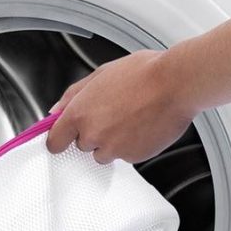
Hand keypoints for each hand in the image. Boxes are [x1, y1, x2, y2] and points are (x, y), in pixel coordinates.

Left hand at [45, 49, 195, 163]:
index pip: (55, 141)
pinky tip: (142, 125)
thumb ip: (73, 95)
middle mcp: (93, 134)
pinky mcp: (133, 157)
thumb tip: (56, 110)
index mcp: (79, 113)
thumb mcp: (100, 74)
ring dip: (112, 141)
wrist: (176, 84)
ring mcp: (113, 148)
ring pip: (104, 153)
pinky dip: (132, 145)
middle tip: (113, 113)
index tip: (63, 137)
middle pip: (82, 145)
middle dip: (94, 133)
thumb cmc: (143, 74)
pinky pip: (126, 156)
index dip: (59, 139)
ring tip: (130, 118)